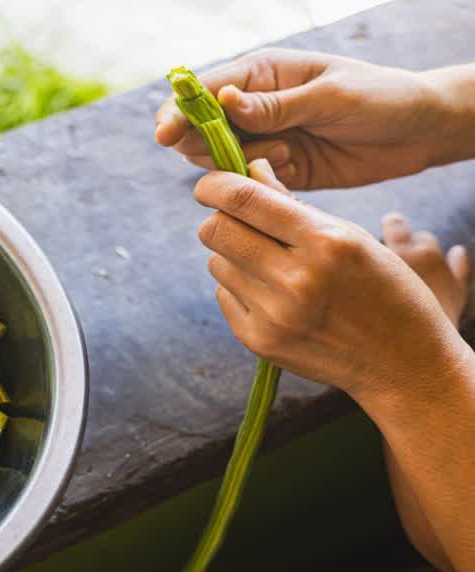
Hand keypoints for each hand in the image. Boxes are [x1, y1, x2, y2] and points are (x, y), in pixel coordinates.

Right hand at [157, 48, 474, 189]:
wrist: (418, 132)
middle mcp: (253, 106)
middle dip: (202, 145)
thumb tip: (224, 101)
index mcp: (261, 73)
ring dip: (237, 165)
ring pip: (217, 160)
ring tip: (283, 155)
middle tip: (230, 153)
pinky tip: (288, 172)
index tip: (164, 134)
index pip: (204, 90)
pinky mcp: (276, 171)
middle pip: (199, 129)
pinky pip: (247, 184)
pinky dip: (256, 186)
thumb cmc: (380, 97)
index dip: (179, 111)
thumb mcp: (330, 95)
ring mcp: (262, 139)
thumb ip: (277, 105)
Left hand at [197, 158, 468, 401]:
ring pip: (216, 262)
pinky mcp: (259, 341)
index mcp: (326, 242)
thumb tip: (250, 169)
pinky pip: (224, 295)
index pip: (244, 200)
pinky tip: (272, 295)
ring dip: (233, 256)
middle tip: (239, 223)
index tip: (209, 186)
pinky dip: (239, 288)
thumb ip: (295, 205)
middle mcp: (297, 279)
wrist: (402, 363)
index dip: (214, 186)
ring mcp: (275, 315)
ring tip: (269, 264)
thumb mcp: (352, 237)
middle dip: (221, 220)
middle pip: (216, 231)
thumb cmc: (382, 289)